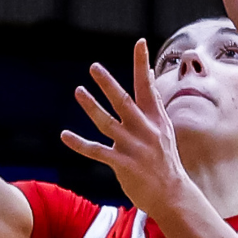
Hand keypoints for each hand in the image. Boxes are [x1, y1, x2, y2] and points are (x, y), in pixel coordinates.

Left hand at [61, 41, 198, 220]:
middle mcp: (145, 130)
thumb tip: (148, 75)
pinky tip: (64, 135)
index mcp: (156, 119)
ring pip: (107, 123)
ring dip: (91, 106)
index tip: (139, 43)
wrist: (172, 194)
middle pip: (124, 101)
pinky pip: (96, 151)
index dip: (142, 64)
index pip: (147, 87)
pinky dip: (79, 144)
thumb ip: (152, 103)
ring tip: (78, 91)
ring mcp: (133, 148)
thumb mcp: (163, 129)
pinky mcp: (122, 165)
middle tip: (94, 67)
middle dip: (109, 84)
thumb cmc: (165, 160)